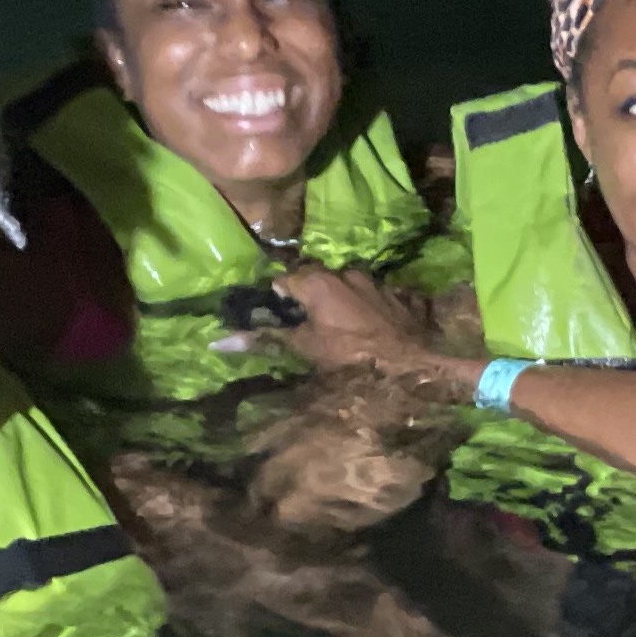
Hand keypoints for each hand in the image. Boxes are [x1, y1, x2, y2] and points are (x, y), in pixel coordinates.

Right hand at [278, 266, 462, 387]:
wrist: (409, 362)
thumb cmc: (350, 356)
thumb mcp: (306, 348)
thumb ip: (270, 338)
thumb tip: (226, 339)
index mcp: (318, 282)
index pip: (287, 279)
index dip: (280, 294)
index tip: (279, 307)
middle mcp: (346, 274)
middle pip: (319, 277)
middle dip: (312, 292)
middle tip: (309, 315)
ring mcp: (376, 282)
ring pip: (350, 284)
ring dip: (343, 297)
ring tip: (343, 321)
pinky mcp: (400, 294)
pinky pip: (378, 295)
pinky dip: (371, 305)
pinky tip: (373, 324)